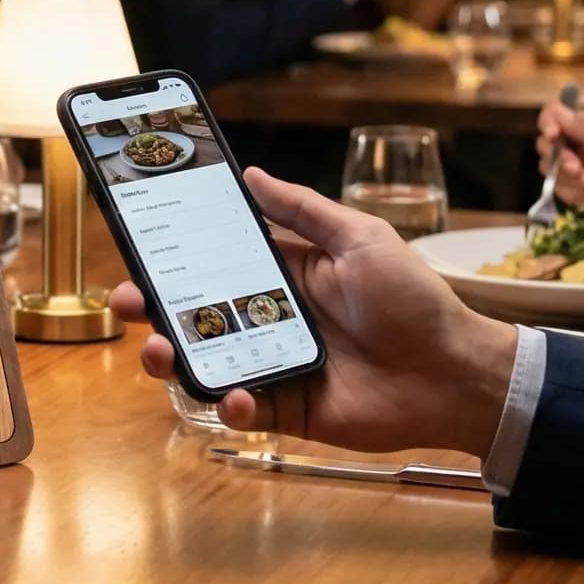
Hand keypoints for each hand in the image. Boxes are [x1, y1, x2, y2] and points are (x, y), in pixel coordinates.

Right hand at [107, 169, 516, 454]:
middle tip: (128, 301)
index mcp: (285, 275)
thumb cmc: (414, 298)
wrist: (455, 372)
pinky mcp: (289, 408)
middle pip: (197, 314)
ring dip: (174, 358)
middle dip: (153, 308)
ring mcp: (276, 364)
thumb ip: (303, 210)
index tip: (138, 247)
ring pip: (208, 362)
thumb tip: (251, 174)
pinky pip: (246, 407)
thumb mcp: (360, 238)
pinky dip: (233, 403)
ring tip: (158, 351)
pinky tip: (236, 394)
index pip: (215, 262)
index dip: (175, 257)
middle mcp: (271, 319)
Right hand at [534, 101, 583, 227]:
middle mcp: (579, 145)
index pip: (554, 114)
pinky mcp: (576, 190)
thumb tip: (556, 110)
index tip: (553, 137)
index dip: (548, 124)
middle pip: (546, 144)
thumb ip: (582, 128)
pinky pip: (559, 190)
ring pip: (551, 170)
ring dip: (573, 181)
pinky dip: (577, 195)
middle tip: (578, 169)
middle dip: (561, 160)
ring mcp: (577, 168)